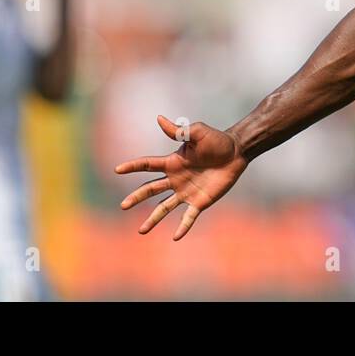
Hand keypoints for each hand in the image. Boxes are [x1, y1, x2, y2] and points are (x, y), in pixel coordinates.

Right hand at [115, 115, 248, 240]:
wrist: (237, 153)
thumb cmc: (217, 140)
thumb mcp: (198, 133)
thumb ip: (179, 131)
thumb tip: (159, 118)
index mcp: (172, 162)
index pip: (148, 165)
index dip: (133, 166)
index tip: (117, 169)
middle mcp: (175, 179)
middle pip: (150, 190)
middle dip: (136, 197)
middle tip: (123, 206)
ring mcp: (186, 192)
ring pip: (164, 208)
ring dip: (153, 219)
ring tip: (141, 231)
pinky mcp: (200, 202)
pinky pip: (189, 217)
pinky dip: (183, 227)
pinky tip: (176, 237)